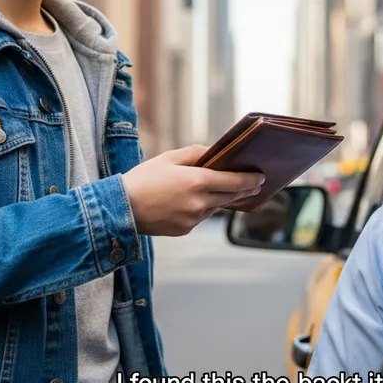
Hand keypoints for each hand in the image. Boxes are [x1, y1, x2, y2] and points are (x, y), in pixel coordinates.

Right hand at [122, 145, 265, 235]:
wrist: (120, 208)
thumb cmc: (143, 178)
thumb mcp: (169, 158)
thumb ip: (196, 153)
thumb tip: (215, 152)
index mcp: (196, 182)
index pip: (234, 182)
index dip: (251, 180)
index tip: (261, 178)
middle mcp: (199, 203)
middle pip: (230, 197)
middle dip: (244, 190)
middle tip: (255, 184)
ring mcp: (192, 219)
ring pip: (216, 207)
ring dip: (223, 198)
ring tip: (230, 189)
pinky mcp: (184, 230)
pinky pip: (201, 217)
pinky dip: (204, 208)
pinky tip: (200, 200)